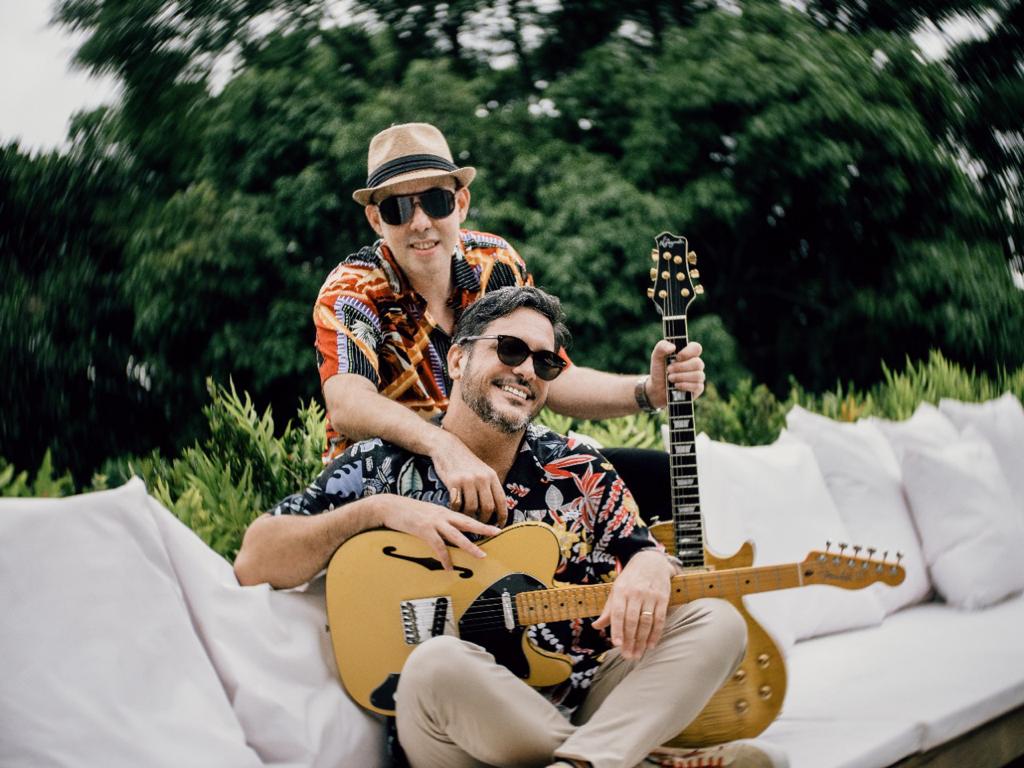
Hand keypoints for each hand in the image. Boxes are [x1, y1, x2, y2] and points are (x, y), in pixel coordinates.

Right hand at [377, 496, 501, 571]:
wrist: (389, 506)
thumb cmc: (407, 511)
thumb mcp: (427, 514)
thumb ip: (438, 521)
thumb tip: (448, 532)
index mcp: (444, 511)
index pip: (466, 517)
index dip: (481, 523)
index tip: (495, 527)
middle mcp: (442, 515)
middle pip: (467, 522)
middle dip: (483, 529)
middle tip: (497, 533)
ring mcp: (434, 522)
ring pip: (457, 535)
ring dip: (470, 546)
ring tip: (481, 556)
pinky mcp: (424, 530)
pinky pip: (438, 546)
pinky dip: (444, 557)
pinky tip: (448, 567)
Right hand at [429, 428, 508, 525]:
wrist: (447, 447)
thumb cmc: (465, 462)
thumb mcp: (482, 470)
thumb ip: (489, 485)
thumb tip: (496, 507)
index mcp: (491, 476)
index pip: (501, 501)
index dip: (502, 516)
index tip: (500, 525)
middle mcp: (481, 478)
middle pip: (487, 507)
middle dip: (485, 520)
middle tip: (481, 526)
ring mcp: (467, 480)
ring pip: (471, 508)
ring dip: (469, 517)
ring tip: (467, 518)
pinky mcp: (453, 482)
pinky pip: (457, 504)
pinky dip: (457, 510)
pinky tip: (456, 510)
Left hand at [593, 549, 673, 659]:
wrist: (651, 561)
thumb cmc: (630, 578)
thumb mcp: (616, 589)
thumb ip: (608, 610)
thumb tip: (596, 626)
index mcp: (621, 591)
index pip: (618, 613)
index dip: (617, 629)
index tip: (616, 644)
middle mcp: (636, 593)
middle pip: (632, 621)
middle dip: (630, 640)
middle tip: (628, 656)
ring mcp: (650, 596)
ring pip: (646, 622)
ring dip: (642, 641)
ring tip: (638, 654)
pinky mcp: (663, 598)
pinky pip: (660, 619)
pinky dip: (656, 633)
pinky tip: (651, 645)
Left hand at [647, 339, 704, 408]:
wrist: (657, 389)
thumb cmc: (660, 371)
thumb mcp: (656, 357)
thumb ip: (661, 347)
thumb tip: (673, 347)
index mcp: (688, 353)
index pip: (696, 348)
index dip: (688, 352)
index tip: (677, 357)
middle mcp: (695, 364)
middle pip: (698, 363)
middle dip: (681, 367)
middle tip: (669, 370)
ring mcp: (698, 376)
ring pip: (698, 375)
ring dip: (681, 377)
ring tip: (670, 378)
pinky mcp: (698, 388)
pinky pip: (697, 386)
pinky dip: (685, 386)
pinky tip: (676, 386)